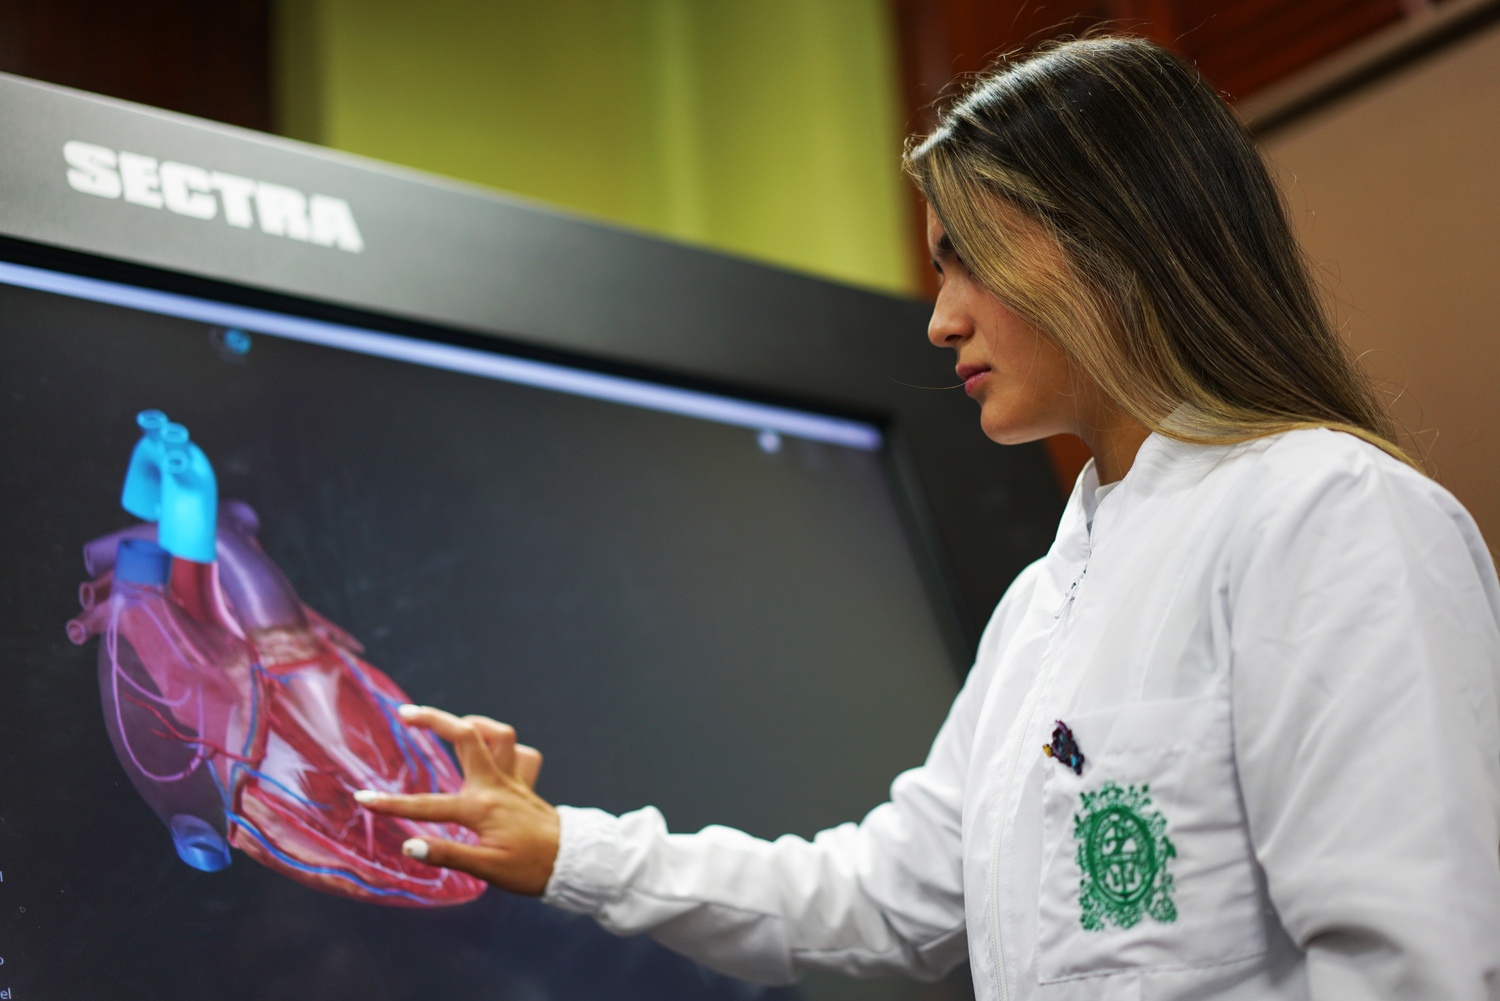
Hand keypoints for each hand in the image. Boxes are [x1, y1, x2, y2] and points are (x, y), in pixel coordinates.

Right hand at [352, 705, 559, 895]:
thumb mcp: (486, 869)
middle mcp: (496, 785)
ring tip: (453, 726)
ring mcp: (513, 780)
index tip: (363, 799)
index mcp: (480, 807)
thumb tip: (408, 845)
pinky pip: (520, 753)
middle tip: (406, 712)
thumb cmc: (529, 869)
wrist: (573, 863)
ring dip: (475, 725)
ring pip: (498, 734)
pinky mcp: (526, 783)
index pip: (426, 805)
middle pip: (466, 736)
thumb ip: (447, 854)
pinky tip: (491, 756)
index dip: (391, 804)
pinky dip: (505, 748)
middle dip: (434, 719)